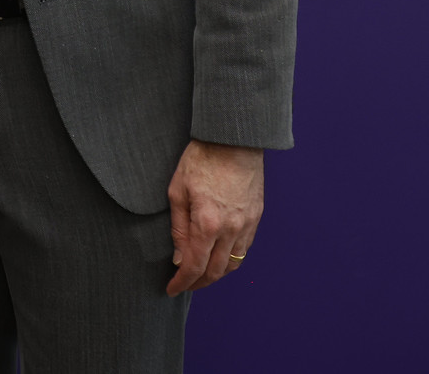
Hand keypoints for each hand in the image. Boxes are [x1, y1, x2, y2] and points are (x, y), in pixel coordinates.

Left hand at [166, 139, 263, 294]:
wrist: (233, 139)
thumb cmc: (201, 159)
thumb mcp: (177, 191)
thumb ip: (178, 228)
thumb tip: (178, 257)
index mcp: (207, 223)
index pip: (194, 266)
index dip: (182, 282)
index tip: (172, 289)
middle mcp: (231, 229)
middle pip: (216, 272)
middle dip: (198, 283)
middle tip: (184, 285)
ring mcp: (247, 225)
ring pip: (233, 264)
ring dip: (216, 275)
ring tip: (201, 274)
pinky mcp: (256, 217)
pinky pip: (244, 248)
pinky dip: (231, 259)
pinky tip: (219, 256)